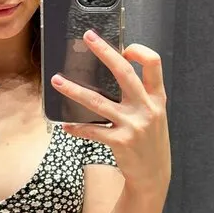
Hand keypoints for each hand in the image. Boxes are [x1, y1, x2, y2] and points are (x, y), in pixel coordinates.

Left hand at [51, 31, 170, 197]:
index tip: (123, 48)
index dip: (138, 51)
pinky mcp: (120, 142)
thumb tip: (115, 72)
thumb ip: (141, 96)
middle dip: (104, 52)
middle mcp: (147, 108)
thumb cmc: (150, 140)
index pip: (153, 63)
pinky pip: (92, 130)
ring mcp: (133, 125)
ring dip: (74, 90)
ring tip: (56, 81)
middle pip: (124, 73)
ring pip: (97, 101)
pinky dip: (76, 128)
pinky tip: (65, 126)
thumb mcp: (154, 114)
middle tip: (88, 38)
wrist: (154, 175)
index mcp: (156, 97)